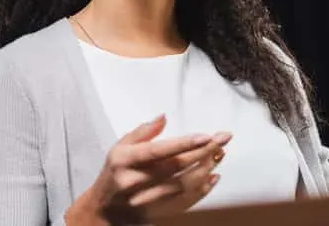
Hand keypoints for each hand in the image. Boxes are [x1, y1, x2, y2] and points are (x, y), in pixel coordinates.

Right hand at [67, 115, 229, 225]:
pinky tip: (213, 177)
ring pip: (183, 184)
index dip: (184, 144)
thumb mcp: (119, 147)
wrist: (106, 208)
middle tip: (222, 139)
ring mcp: (147, 199)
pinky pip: (185, 201)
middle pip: (175, 166)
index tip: (206, 136)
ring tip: (219, 154)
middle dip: (202, 151)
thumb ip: (142, 132)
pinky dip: (202, 190)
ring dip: (205, 168)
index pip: (158, 151)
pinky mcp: (158, 212)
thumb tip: (163, 118)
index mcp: (125, 160)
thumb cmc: (115, 172)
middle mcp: (136, 180)